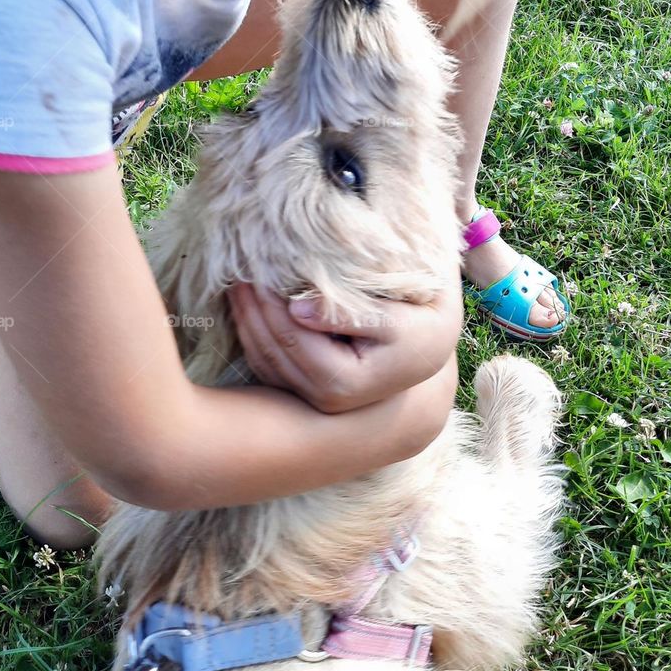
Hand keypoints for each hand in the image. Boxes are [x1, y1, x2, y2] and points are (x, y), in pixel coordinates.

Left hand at [227, 281, 461, 414]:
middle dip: (252, 311)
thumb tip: (297, 307)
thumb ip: (347, 314)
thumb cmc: (421, 331)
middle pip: (273, 351)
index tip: (256, 271)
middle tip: (236, 272)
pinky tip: (249, 309)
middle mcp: (323, 399)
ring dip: (248, 322)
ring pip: (266, 361)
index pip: (293, 339)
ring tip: (238, 286)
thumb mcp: (394, 320)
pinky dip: (255, 336)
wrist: (434, 355)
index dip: (270, 305)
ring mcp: (314, 398)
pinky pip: (270, 365)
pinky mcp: (310, 388)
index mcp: (342, 383)